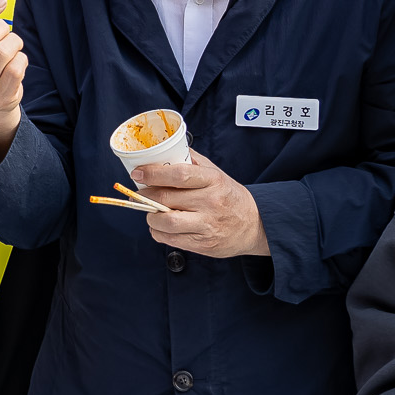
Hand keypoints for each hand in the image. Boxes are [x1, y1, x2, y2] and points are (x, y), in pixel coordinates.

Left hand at [130, 149, 270, 258]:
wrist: (255, 225)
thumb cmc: (230, 197)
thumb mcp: (216, 173)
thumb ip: (192, 161)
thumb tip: (166, 150)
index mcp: (213, 180)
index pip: (178, 175)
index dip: (153, 173)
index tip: (139, 173)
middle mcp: (210, 202)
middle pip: (167, 199)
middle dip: (146, 196)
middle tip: (140, 193)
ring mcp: (207, 225)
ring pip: (166, 222)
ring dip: (150, 217)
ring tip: (151, 212)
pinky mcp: (203, 244)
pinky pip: (170, 240)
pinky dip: (158, 232)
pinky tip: (160, 226)